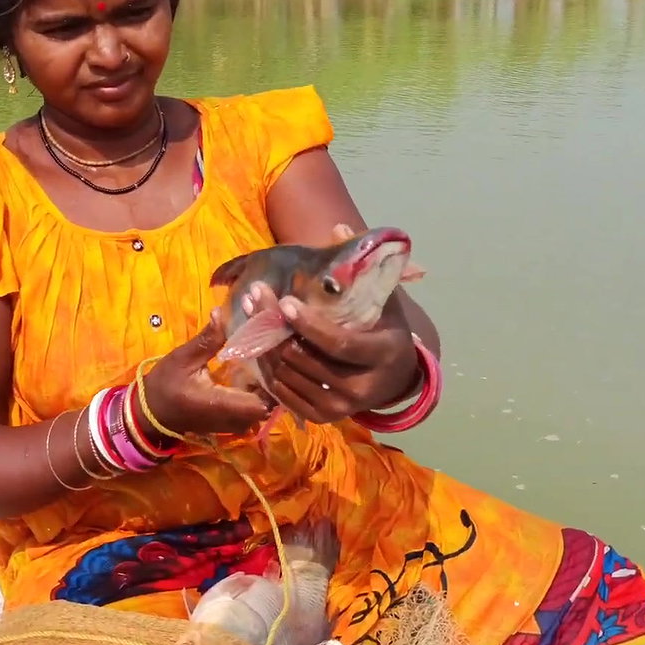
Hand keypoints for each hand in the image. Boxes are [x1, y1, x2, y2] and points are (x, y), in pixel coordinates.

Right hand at [139, 314, 273, 437]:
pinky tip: (260, 361)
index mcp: (221, 405)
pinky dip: (263, 383)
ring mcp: (240, 424)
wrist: (153, 413)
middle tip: (275, 340)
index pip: (264, 396)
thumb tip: (221, 312)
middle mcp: (236, 420)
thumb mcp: (183, 359)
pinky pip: (260, 403)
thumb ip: (207, 340)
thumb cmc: (165, 386)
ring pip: (269, 401)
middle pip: (272, 397)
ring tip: (270, 347)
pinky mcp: (239, 421)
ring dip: (271, 376)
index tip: (272, 344)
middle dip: (276, 369)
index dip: (272, 372)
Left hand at [241, 224, 418, 423]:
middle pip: (306, 360)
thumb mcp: (383, 298)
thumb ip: (362, 268)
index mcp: (382, 356)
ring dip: (264, 345)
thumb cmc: (385, 328)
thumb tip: (340, 226)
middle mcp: (361, 389)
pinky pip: (284, 393)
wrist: (394, 376)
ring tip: (249, 311)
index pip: (338, 344)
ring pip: (289, 377)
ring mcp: (340, 408)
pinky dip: (266, 368)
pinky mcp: (322, 418)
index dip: (308, 325)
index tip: (284, 302)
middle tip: (254, 297)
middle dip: (275, 328)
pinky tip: (257, 340)